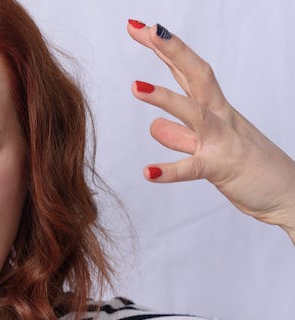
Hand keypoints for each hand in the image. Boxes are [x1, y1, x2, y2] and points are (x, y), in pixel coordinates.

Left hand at [126, 20, 294, 239]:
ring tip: (135, 86)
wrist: (288, 196)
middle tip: (145, 29)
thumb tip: (155, 126)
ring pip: (193, 113)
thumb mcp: (209, 148)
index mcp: (216, 109)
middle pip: (196, 75)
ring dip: (165, 98)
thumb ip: (180, 136)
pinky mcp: (222, 169)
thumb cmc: (251, 169)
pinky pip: (193, 167)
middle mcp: (220, 118)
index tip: (141, 29)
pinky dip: (170, 170)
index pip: (188, 72)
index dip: (166, 49)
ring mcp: (222, 141)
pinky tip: (148, 172)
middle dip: (171, 50)